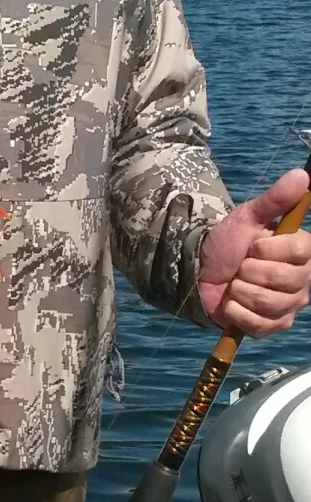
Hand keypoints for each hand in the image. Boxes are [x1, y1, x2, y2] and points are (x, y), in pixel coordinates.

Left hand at [198, 168, 310, 335]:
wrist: (201, 270)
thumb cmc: (229, 243)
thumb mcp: (248, 217)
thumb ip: (276, 199)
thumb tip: (302, 174)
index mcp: (302, 252)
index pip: (300, 251)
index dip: (270, 249)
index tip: (253, 246)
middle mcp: (302, 281)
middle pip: (285, 279)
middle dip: (250, 270)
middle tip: (240, 265)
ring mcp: (288, 307)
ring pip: (269, 302)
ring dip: (241, 290)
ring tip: (235, 282)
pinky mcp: (272, 327)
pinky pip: (258, 324)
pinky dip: (236, 311)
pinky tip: (231, 302)